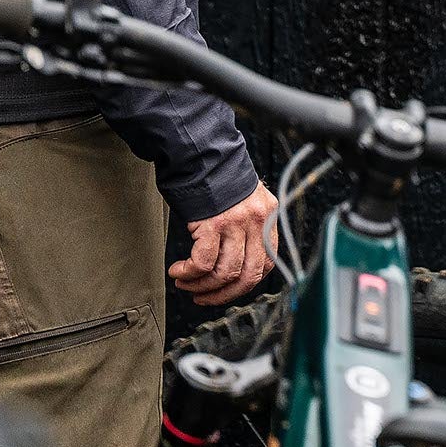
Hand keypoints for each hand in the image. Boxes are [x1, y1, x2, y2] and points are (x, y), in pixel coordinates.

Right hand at [172, 182, 279, 305]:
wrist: (197, 150)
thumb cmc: (215, 175)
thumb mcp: (243, 200)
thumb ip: (246, 228)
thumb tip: (234, 264)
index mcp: (267, 216)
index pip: (266, 264)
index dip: (243, 284)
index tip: (225, 290)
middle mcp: (257, 220)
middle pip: (248, 275)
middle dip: (223, 294)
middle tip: (202, 296)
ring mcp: (237, 222)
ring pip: (224, 272)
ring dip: (201, 285)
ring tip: (185, 282)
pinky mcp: (213, 222)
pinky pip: (203, 262)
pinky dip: (189, 273)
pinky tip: (178, 270)